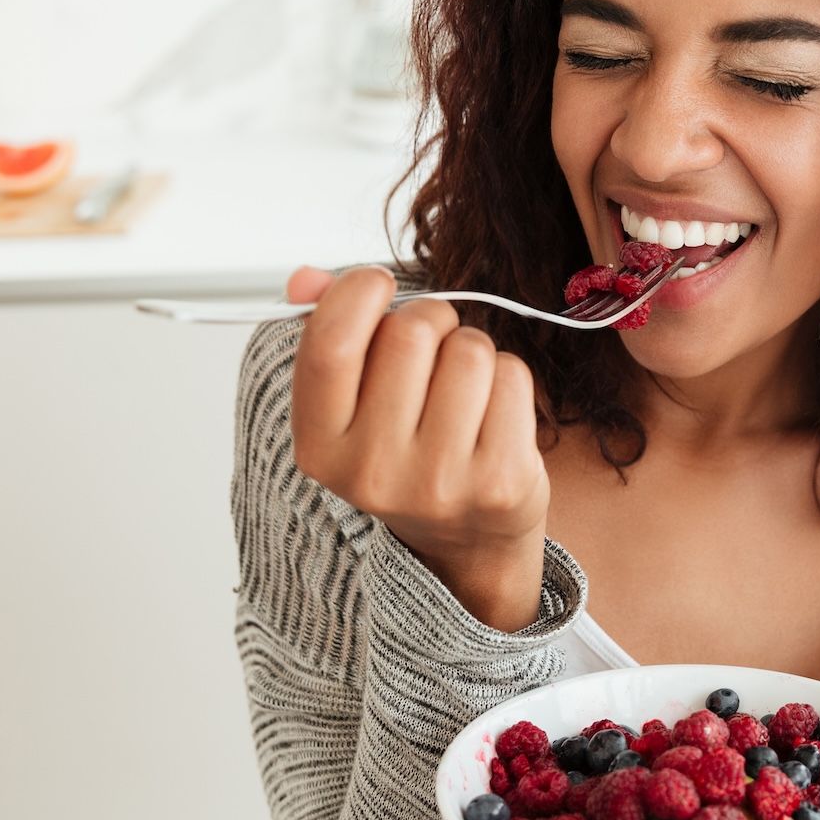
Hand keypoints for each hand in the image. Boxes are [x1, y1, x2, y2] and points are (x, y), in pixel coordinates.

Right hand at [284, 265, 550, 631]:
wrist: (466, 541)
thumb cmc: (407, 454)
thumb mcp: (352, 406)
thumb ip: (326, 336)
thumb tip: (307, 278)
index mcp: (320, 448)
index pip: (331, 343)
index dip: (356, 291)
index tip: (376, 284)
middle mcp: (372, 472)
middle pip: (409, 334)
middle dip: (428, 321)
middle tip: (432, 352)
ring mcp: (440, 482)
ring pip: (469, 350)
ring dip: (472, 351)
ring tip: (463, 391)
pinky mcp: (502, 482)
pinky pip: (512, 377)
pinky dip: (508, 380)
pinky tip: (493, 417)